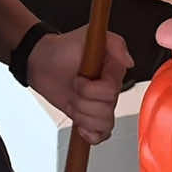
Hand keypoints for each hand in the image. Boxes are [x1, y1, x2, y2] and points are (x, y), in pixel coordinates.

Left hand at [26, 27, 133, 144]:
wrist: (42, 62)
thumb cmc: (63, 49)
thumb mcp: (88, 36)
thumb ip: (114, 43)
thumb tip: (129, 62)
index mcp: (114, 71)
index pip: (111, 91)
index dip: (90, 89)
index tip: (79, 78)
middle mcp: (111, 89)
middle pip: (106, 110)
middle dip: (82, 101)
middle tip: (74, 87)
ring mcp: (100, 104)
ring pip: (103, 124)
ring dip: (81, 115)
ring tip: (74, 101)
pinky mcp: (90, 117)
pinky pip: (101, 135)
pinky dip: (89, 134)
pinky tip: (81, 124)